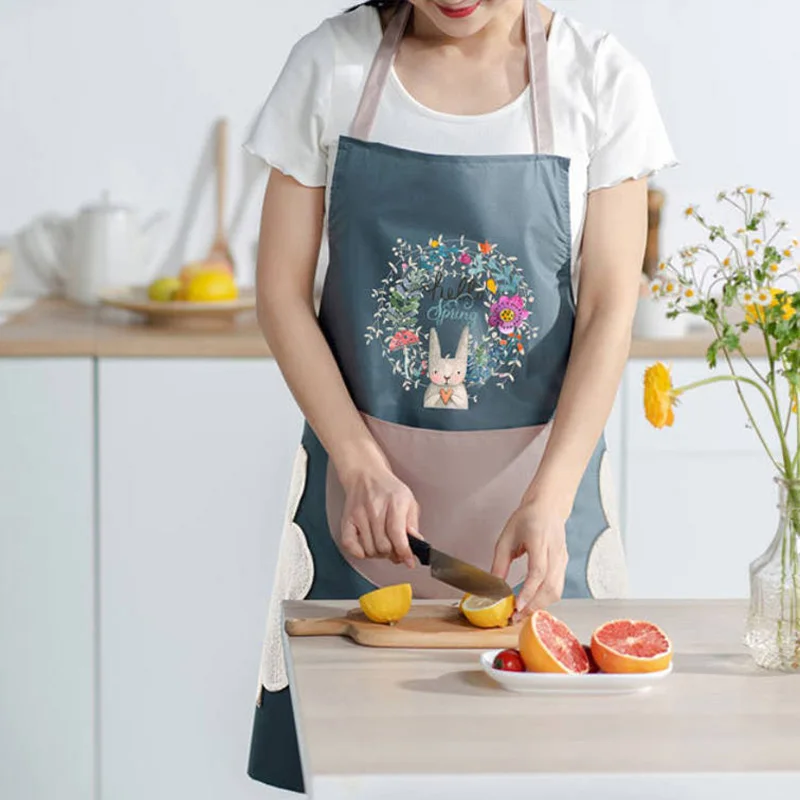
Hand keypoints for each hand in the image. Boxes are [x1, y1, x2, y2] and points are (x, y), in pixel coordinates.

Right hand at [339, 465, 419, 567]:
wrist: (366, 475)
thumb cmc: (388, 489)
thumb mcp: (409, 501)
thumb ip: (413, 524)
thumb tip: (417, 544)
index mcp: (395, 503)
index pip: (397, 535)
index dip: (404, 552)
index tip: (408, 561)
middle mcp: (375, 508)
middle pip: (383, 546)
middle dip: (392, 554)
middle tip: (396, 551)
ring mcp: (359, 515)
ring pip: (369, 549)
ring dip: (378, 554)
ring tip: (383, 546)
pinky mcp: (347, 519)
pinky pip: (349, 544)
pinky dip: (358, 552)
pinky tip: (366, 548)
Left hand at [491, 498, 568, 619]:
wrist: (548, 507)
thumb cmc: (527, 518)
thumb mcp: (506, 537)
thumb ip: (500, 562)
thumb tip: (494, 585)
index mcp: (539, 540)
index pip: (538, 572)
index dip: (528, 592)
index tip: (516, 606)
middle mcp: (555, 551)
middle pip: (550, 586)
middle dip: (533, 605)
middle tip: (516, 616)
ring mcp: (562, 558)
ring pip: (557, 590)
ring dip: (540, 605)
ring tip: (522, 612)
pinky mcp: (564, 564)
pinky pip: (558, 586)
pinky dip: (545, 598)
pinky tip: (532, 601)